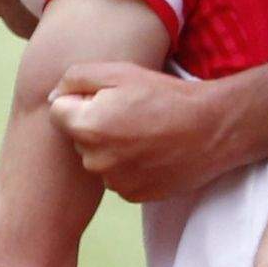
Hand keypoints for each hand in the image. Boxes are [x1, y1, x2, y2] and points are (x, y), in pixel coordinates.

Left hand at [50, 62, 234, 202]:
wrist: (212, 129)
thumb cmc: (167, 96)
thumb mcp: (121, 71)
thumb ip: (76, 78)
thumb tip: (54, 97)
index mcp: (87, 126)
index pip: (59, 112)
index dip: (83, 100)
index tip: (110, 98)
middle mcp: (94, 160)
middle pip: (79, 137)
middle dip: (96, 124)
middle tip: (131, 113)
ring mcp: (114, 182)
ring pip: (98, 159)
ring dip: (112, 147)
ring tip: (145, 133)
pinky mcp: (133, 195)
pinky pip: (118, 177)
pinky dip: (130, 166)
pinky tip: (152, 152)